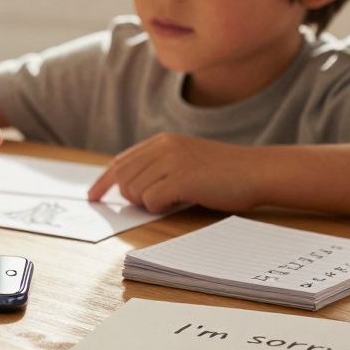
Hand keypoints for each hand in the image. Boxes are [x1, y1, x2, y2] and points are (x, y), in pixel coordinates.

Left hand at [86, 133, 260, 213]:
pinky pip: (150, 200)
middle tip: (152, 203)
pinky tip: (176, 202)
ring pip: (134, 190)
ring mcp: (172, 161)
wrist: (257, 171)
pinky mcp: (181, 178)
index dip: (103, 181)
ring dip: (146, 202)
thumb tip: (128, 188)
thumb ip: (159, 167)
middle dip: (129, 197)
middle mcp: (163, 147)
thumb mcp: (186, 160)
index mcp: (161, 141)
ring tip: (170, 200)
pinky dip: (158, 208)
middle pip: (123, 178)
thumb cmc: (224, 173)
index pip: (120, 161)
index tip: (93, 196)